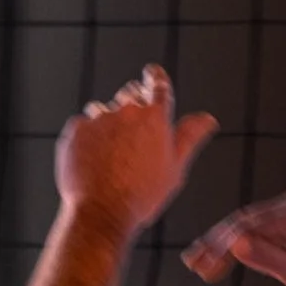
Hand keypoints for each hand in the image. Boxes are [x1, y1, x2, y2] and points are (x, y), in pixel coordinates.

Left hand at [55, 67, 218, 238]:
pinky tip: (93, 160)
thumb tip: (208, 118)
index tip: (151, 73)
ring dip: (108, 124)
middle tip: (133, 138)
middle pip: (130, 96)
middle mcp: (126, 110)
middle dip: (132, 109)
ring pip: (104, 111)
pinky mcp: (76, 129)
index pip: (158, 84)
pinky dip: (88, 138)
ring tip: (112, 157)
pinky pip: (84, 125)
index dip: (155, 77)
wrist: (102, 213)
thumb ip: (190, 137)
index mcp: (155, 117)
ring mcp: (99, 118)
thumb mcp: (175, 168)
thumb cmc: (143, 195)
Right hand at [183, 190, 285, 285]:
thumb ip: (270, 259)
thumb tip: (235, 244)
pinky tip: (217, 259)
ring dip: (222, 246)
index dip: (221, 243)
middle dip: (217, 243)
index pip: (248, 223)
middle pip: (243, 222)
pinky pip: (257, 234)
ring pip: (246, 228)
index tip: (204, 262)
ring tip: (197, 263)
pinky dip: (237, 248)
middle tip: (194, 264)